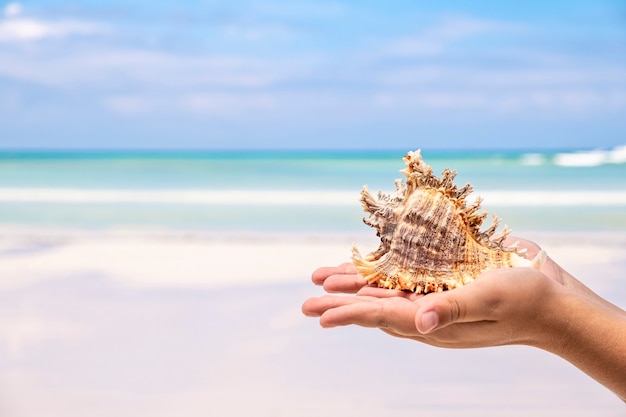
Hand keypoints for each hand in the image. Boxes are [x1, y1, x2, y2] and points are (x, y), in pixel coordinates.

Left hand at [302, 238, 611, 347]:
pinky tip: (369, 267)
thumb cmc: (525, 303)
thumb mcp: (489, 301)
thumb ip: (453, 310)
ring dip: (354, 285)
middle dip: (340, 301)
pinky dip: (381, 272)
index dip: (349, 314)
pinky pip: (404, 278)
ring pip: (384, 292)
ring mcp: (435, 298)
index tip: (319, 314)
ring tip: (325, 280)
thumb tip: (419, 324)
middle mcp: (428, 312)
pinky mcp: (444, 282)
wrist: (554, 300)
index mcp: (434, 322)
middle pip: (374, 307)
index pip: (381, 317)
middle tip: (307, 301)